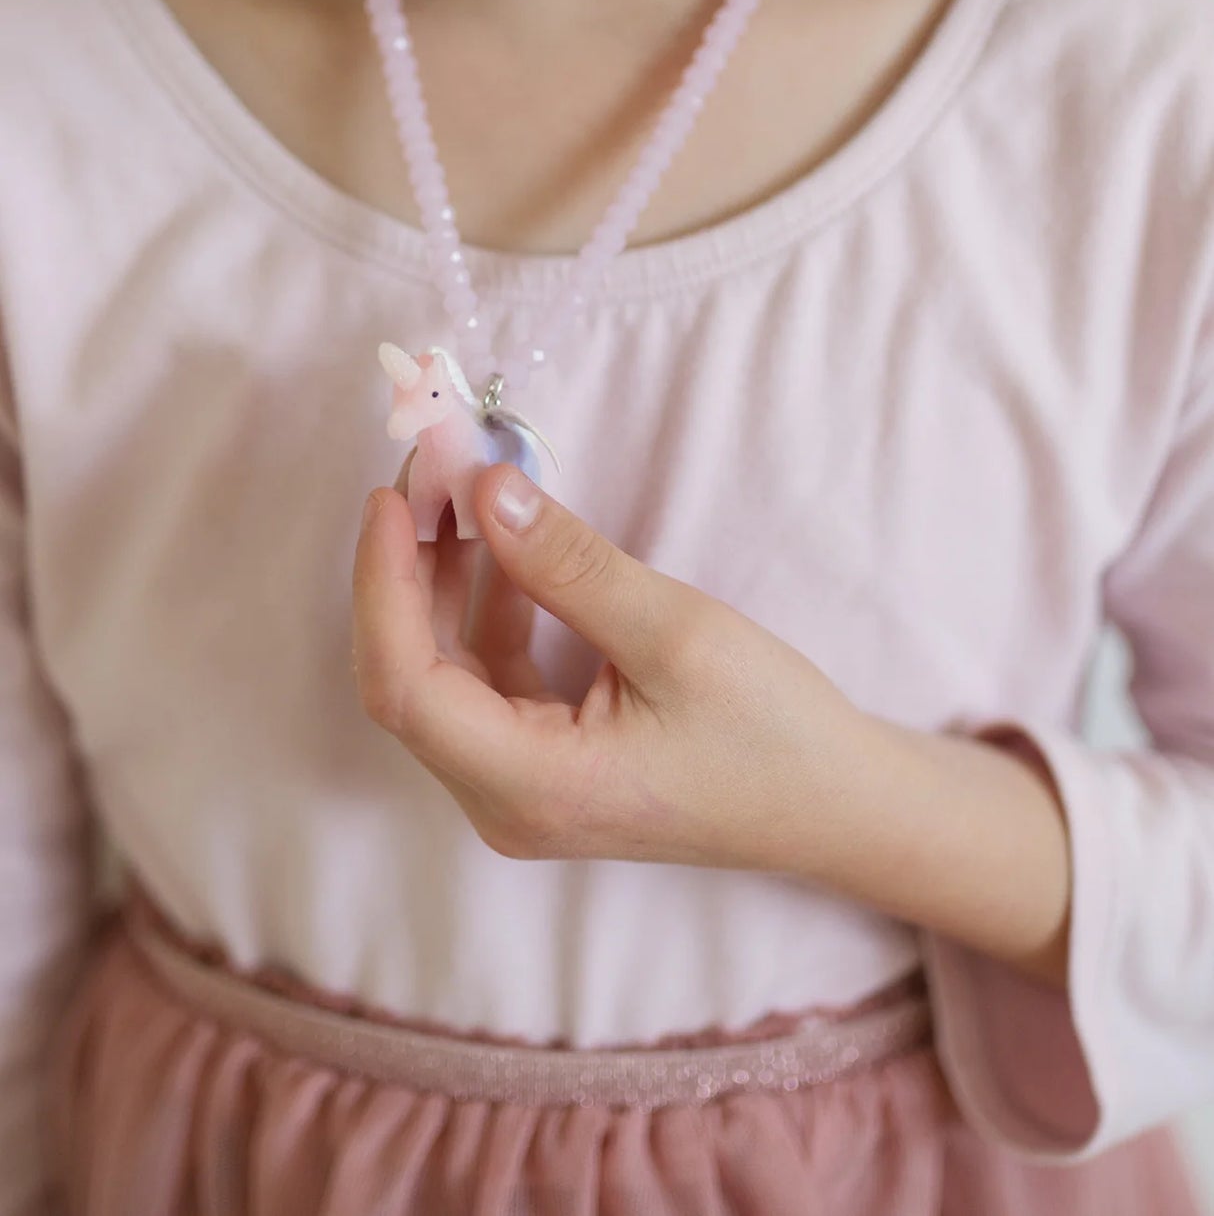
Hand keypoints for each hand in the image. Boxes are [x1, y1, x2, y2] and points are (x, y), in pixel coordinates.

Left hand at [352, 463, 868, 875]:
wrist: (837, 804)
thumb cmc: (771, 732)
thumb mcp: (676, 633)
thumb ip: (570, 565)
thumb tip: (486, 489)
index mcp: (532, 788)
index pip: (405, 686)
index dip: (383, 585)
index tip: (394, 497)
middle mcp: (507, 803)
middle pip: (412, 681)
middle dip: (408, 571)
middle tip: (429, 473)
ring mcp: (525, 790)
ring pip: (444, 677)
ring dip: (444, 584)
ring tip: (464, 493)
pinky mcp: (547, 767)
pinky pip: (487, 683)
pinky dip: (487, 611)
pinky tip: (507, 549)